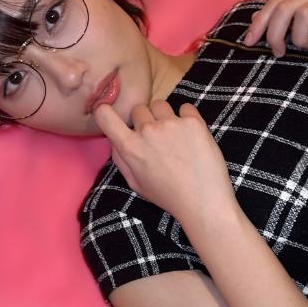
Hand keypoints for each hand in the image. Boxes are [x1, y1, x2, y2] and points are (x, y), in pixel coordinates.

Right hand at [93, 100, 236, 226]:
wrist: (203, 201)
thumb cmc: (168, 195)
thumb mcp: (136, 183)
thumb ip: (121, 158)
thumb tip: (114, 139)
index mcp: (130, 147)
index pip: (104, 114)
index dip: (105, 110)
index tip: (113, 114)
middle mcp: (148, 131)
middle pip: (139, 109)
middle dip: (145, 120)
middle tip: (158, 138)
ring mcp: (171, 124)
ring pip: (160, 104)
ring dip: (164, 116)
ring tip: (175, 135)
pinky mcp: (193, 122)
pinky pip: (185, 107)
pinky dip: (187, 117)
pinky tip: (190, 134)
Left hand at [243, 0, 307, 57]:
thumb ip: (286, 14)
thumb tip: (254, 20)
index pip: (274, 2)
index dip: (259, 24)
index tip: (249, 43)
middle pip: (285, 8)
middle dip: (275, 34)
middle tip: (279, 52)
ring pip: (304, 15)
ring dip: (299, 38)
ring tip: (307, 47)